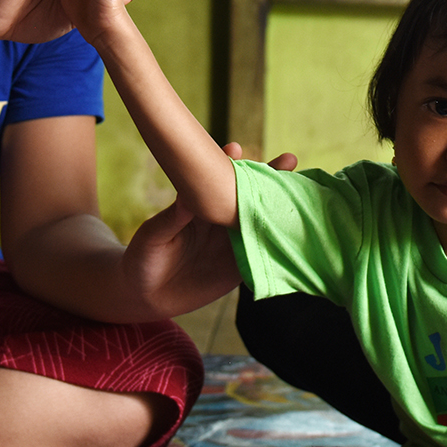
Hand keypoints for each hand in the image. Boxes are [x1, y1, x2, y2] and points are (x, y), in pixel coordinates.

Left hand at [122, 142, 295, 314]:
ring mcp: (233, 241)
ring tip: (303, 189)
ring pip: (262, 219)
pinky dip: (281, 241)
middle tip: (289, 160)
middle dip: (270, 176)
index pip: (219, 180)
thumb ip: (171, 219)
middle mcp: (221, 219)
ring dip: (281, 206)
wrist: (145, 296)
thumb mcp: (152, 236)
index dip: (230, 163)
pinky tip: (300, 229)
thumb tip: (187, 198)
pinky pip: (264, 251)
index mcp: (200, 205)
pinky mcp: (240, 266)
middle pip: (249, 194)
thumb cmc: (143, 258)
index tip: (236, 149)